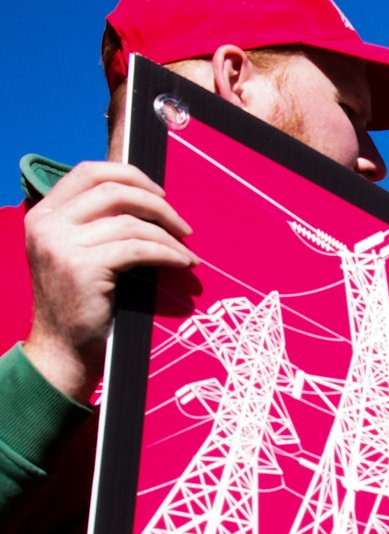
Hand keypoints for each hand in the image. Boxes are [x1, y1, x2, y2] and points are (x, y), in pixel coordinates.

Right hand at [22, 162, 194, 401]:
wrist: (63, 349)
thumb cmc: (79, 303)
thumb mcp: (75, 254)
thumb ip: (94, 225)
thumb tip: (146, 203)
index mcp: (44, 214)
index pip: (87, 172)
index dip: (130, 175)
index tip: (160, 194)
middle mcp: (48, 224)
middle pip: (112, 189)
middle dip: (156, 203)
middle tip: (182, 226)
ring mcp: (62, 244)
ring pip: (130, 222)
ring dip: (168, 236)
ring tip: (186, 253)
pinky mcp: (84, 267)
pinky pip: (138, 248)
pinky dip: (167, 253)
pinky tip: (181, 263)